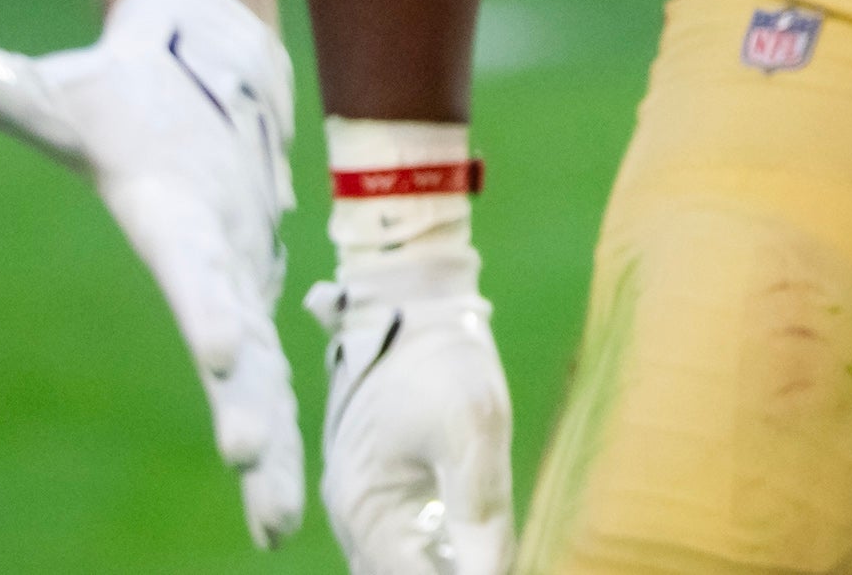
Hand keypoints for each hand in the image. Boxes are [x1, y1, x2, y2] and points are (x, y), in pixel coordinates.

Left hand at [0, 0, 301, 544]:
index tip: (223, 354)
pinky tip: (275, 504)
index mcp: (186, 210)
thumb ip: (18, 90)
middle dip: (252, 405)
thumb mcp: (72, 90)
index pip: (198, 265)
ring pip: (265, 376)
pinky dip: (273, 439)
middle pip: (244, 339)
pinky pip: (264, 379)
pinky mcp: (245, 299)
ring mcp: (243, 280)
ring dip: (271, 450)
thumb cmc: (127, 83)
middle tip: (249, 459)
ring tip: (275, 526)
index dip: (212, 305)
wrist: (223, 63)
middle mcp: (226, 252)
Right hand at [309, 215, 512, 574]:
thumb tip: (492, 572)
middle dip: (448, 569)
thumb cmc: (441, 359)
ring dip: (439, 560)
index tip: (498, 563)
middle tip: (493, 554)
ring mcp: (360, 505)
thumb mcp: (474, 424)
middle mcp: (353, 520)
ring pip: (399, 563)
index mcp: (368, 512)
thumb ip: (480, 505)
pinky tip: (464, 535)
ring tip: (484, 546)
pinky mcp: (375, 488)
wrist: (407, 303)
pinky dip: (431, 547)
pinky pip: (400, 541)